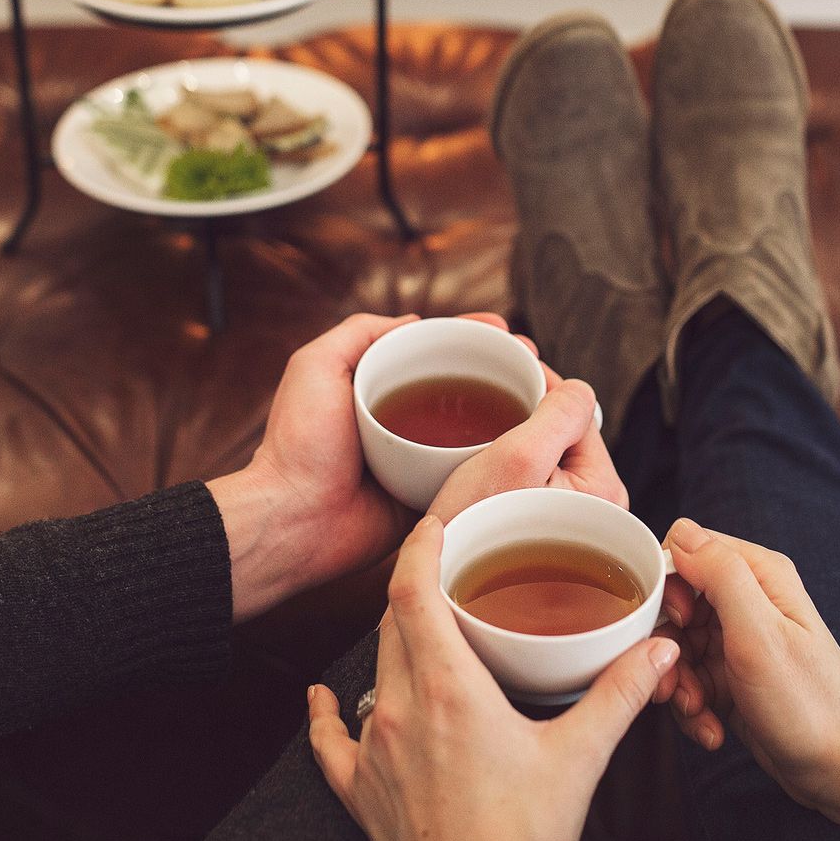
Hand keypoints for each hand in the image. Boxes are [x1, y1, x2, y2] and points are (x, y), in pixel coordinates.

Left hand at [208, 312, 525, 621]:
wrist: (294, 519)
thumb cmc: (298, 444)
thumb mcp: (315, 366)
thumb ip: (357, 333)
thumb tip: (413, 320)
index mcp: (379, 390)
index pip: (434, 354)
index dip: (471, 339)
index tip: (505, 330)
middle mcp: (404, 424)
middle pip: (464, 390)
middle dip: (504, 373)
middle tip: (539, 364)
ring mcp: (420, 462)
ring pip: (476, 433)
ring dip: (512, 414)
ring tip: (546, 397)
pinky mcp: (431, 499)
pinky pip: (472, 478)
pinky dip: (501, 463)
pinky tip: (532, 447)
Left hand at [308, 517, 677, 840]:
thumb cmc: (526, 839)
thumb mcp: (580, 757)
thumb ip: (620, 694)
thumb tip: (660, 652)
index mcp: (450, 689)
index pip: (415, 592)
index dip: (421, 548)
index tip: (436, 526)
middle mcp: (401, 708)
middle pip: (393, 624)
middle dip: (417, 591)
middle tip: (446, 574)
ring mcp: (373, 750)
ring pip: (372, 671)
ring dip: (393, 644)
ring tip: (419, 628)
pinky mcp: (360, 790)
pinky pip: (331, 740)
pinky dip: (327, 713)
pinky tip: (322, 697)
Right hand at [429, 370, 626, 521]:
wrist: (436, 599)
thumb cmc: (472, 535)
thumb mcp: (517, 461)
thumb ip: (558, 414)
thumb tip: (577, 388)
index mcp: (604, 492)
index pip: (578, 414)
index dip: (540, 391)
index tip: (505, 377)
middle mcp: (597, 513)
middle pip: (561, 437)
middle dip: (524, 420)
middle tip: (481, 421)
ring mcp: (570, 525)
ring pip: (543, 460)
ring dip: (512, 446)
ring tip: (474, 449)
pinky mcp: (541, 534)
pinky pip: (528, 486)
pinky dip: (505, 473)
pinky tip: (476, 479)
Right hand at [658, 518, 839, 838]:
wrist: (837, 771)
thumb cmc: (808, 704)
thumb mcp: (760, 634)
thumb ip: (721, 575)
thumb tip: (680, 534)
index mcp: (760, 576)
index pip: (686, 548)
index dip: (670, 584)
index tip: (679, 625)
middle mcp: (747, 601)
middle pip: (673, 602)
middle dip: (666, 646)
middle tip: (674, 684)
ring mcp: (737, 640)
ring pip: (675, 646)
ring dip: (677, 684)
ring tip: (699, 713)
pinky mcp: (730, 677)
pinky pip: (688, 680)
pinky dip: (692, 708)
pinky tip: (712, 729)